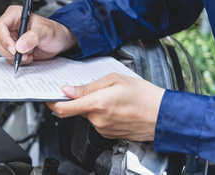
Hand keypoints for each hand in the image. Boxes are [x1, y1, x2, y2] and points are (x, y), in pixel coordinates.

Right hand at [0, 5, 76, 64]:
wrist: (59, 42)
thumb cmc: (54, 31)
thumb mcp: (46, 31)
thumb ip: (33, 37)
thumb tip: (20, 46)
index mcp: (15, 15)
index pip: (0, 26)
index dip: (4, 39)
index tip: (14, 49)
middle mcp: (10, 27)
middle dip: (8, 50)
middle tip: (21, 55)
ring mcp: (11, 39)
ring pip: (1, 51)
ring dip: (15, 57)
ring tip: (29, 54)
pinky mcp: (13, 50)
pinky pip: (9, 58)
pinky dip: (19, 61)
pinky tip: (29, 56)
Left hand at [46, 73, 165, 140]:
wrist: (165, 116)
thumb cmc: (145, 96)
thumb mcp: (115, 80)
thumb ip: (88, 86)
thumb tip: (68, 90)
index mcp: (96, 104)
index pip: (63, 109)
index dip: (52, 103)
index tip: (50, 98)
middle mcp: (97, 120)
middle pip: (77, 110)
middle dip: (80, 100)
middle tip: (93, 90)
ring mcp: (103, 129)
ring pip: (89, 116)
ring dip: (94, 106)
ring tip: (112, 98)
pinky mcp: (110, 134)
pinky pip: (99, 122)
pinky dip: (103, 114)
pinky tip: (117, 107)